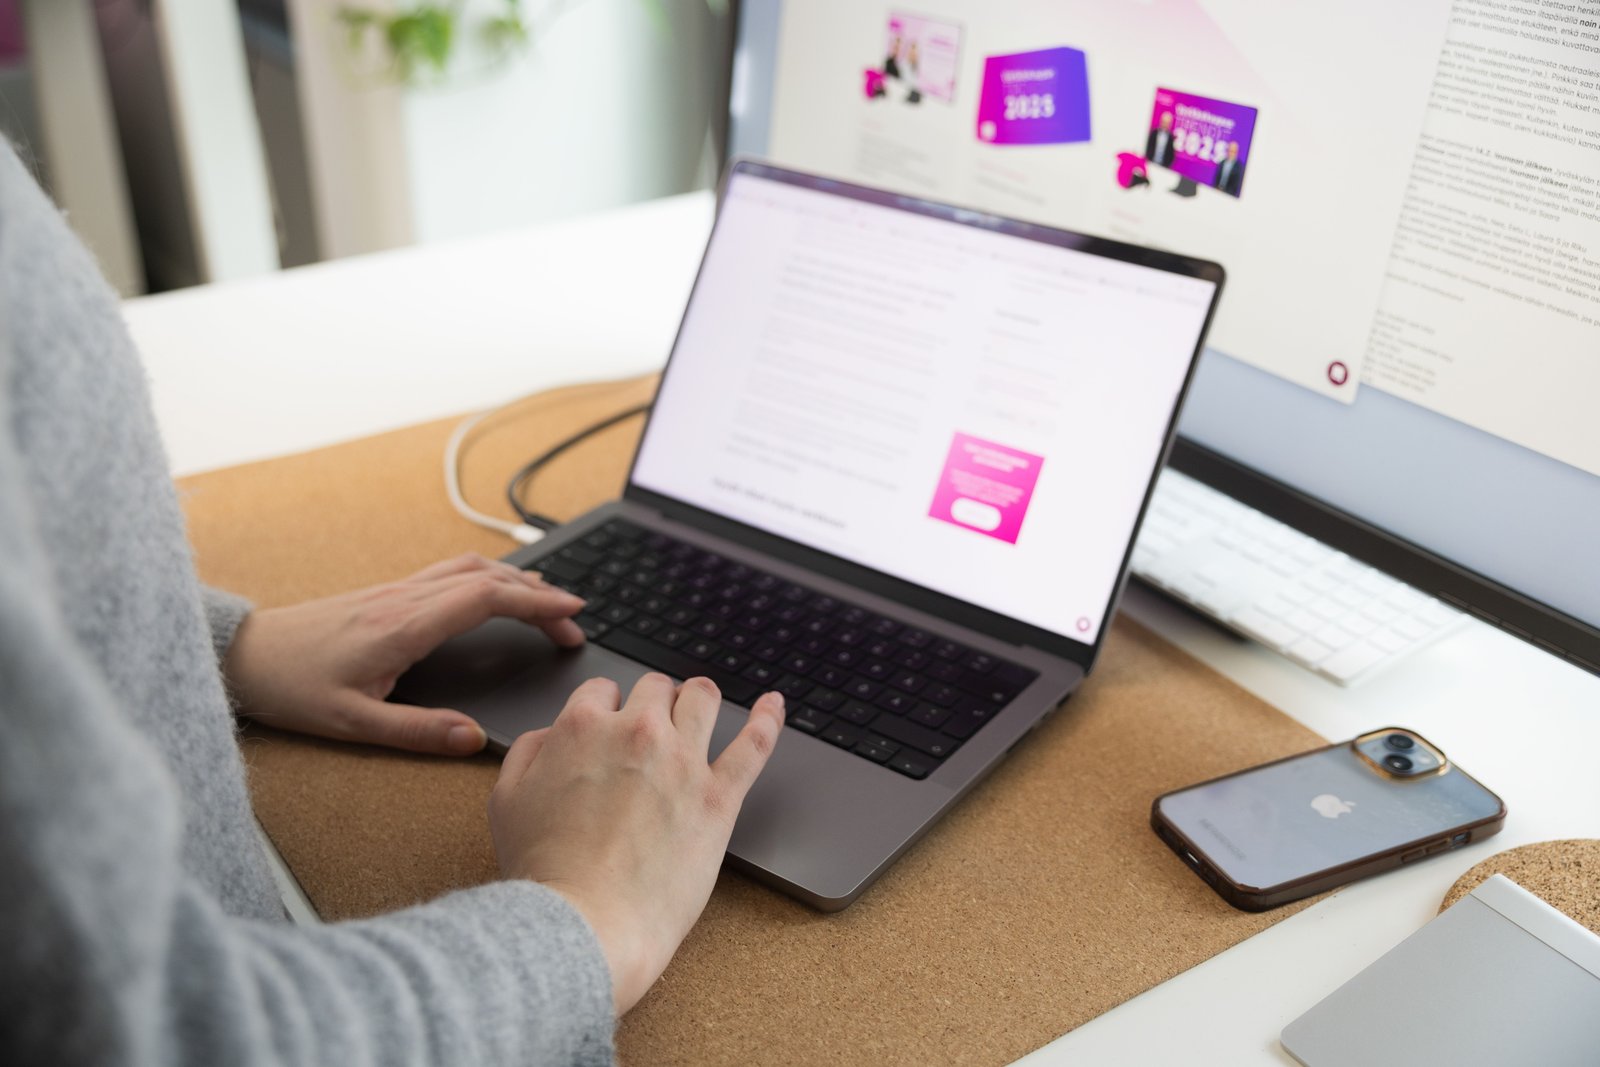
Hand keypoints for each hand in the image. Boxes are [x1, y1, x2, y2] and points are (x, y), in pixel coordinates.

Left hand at [223, 553, 584, 753]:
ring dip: (516, 580)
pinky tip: (495, 594)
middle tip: (574, 623)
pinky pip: (451, 573)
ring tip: (548, 602)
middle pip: (489, 577)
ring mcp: (396, 589)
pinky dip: (488, 578)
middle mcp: (405, 597)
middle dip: (540, 595)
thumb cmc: (292, 688)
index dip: (537, 604)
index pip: (487, 598)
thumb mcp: (354, 725)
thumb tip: (474, 738)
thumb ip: (418, 732)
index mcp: (404, 625)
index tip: (573, 616)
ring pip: (470, 568)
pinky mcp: (387, 591)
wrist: (243, 654)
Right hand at [488, 673, 784, 1014]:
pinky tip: (773, 705)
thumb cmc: (544, 871)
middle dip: (652, 702)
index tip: (609, 726)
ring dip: (698, 698)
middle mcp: (637, 732)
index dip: (604, 708)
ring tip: (701, 704)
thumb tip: (551, 734)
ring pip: (702, 699)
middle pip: (655, 690)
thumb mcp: (506, 800)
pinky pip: (754, 743)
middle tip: (651, 727)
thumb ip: (528, 751)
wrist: (586, 922)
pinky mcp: (719, 796)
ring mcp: (684, 761)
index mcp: (583, 727)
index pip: (602, 690)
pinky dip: (767, 717)